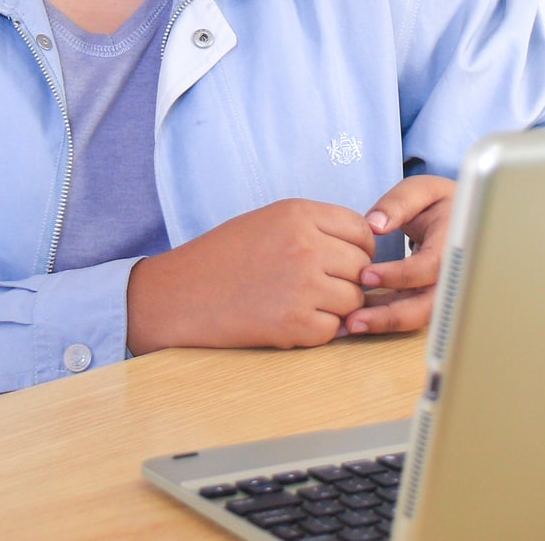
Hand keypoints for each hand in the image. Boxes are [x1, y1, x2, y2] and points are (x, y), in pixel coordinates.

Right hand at [126, 198, 375, 351]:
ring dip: (338, 307)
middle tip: (326, 287)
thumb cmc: (224, 256)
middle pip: (363, 267)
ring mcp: (302, 287)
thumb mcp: (271, 220)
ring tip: (308, 304)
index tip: (346, 260)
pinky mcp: (294, 324)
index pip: (362, 231)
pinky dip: (321, 330)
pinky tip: (295, 321)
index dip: (361, 249)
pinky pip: (333, 329)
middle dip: (351, 279)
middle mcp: (306, 247)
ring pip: (354, 300)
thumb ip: (317, 226)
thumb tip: (364, 246)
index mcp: (300, 214)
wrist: (180, 294)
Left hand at [345, 175, 455, 335]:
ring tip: (351, 324)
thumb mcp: (422, 191)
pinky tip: (358, 317)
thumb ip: (399, 202)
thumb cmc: (439, 202)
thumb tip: (375, 224)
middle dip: (392, 316)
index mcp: (455, 242)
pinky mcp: (431, 299)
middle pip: (429, 305)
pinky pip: (410, 314)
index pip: (431, 266)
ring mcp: (444, 290)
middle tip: (354, 319)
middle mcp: (455, 274)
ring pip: (418, 316)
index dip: (400, 274)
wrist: (460, 217)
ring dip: (385, 323)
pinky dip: (385, 318)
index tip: (366, 275)